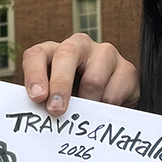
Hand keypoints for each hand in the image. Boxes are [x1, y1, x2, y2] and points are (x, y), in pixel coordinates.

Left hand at [22, 34, 138, 116]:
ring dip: (86, 104)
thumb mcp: (54, 97)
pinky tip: (101, 111)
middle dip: (60, 84)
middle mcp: (79, 46)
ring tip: (83, 115)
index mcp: (53, 51)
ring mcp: (105, 54)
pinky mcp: (126, 69)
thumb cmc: (74, 99)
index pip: (37, 55)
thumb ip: (44, 101)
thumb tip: (35, 115)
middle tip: (56, 110)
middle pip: (67, 55)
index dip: (34, 74)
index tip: (37, 97)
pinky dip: (104, 109)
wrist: (109, 102)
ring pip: (93, 80)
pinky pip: (113, 94)